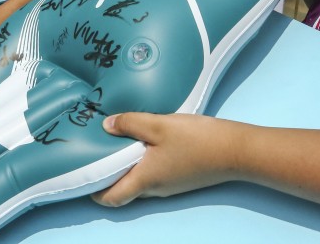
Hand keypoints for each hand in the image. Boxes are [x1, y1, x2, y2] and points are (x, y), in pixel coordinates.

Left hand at [93, 113, 236, 206]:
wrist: (235, 150)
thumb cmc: (196, 139)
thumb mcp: (159, 124)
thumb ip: (130, 123)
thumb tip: (106, 125)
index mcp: (145, 179)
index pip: (111, 197)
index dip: (94, 191)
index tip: (84, 175)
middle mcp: (155, 188)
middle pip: (124, 189)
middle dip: (108, 175)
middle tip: (98, 153)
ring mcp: (170, 185)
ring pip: (140, 181)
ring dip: (127, 167)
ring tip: (119, 143)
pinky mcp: (181, 177)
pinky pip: (154, 174)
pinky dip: (144, 163)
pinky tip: (146, 143)